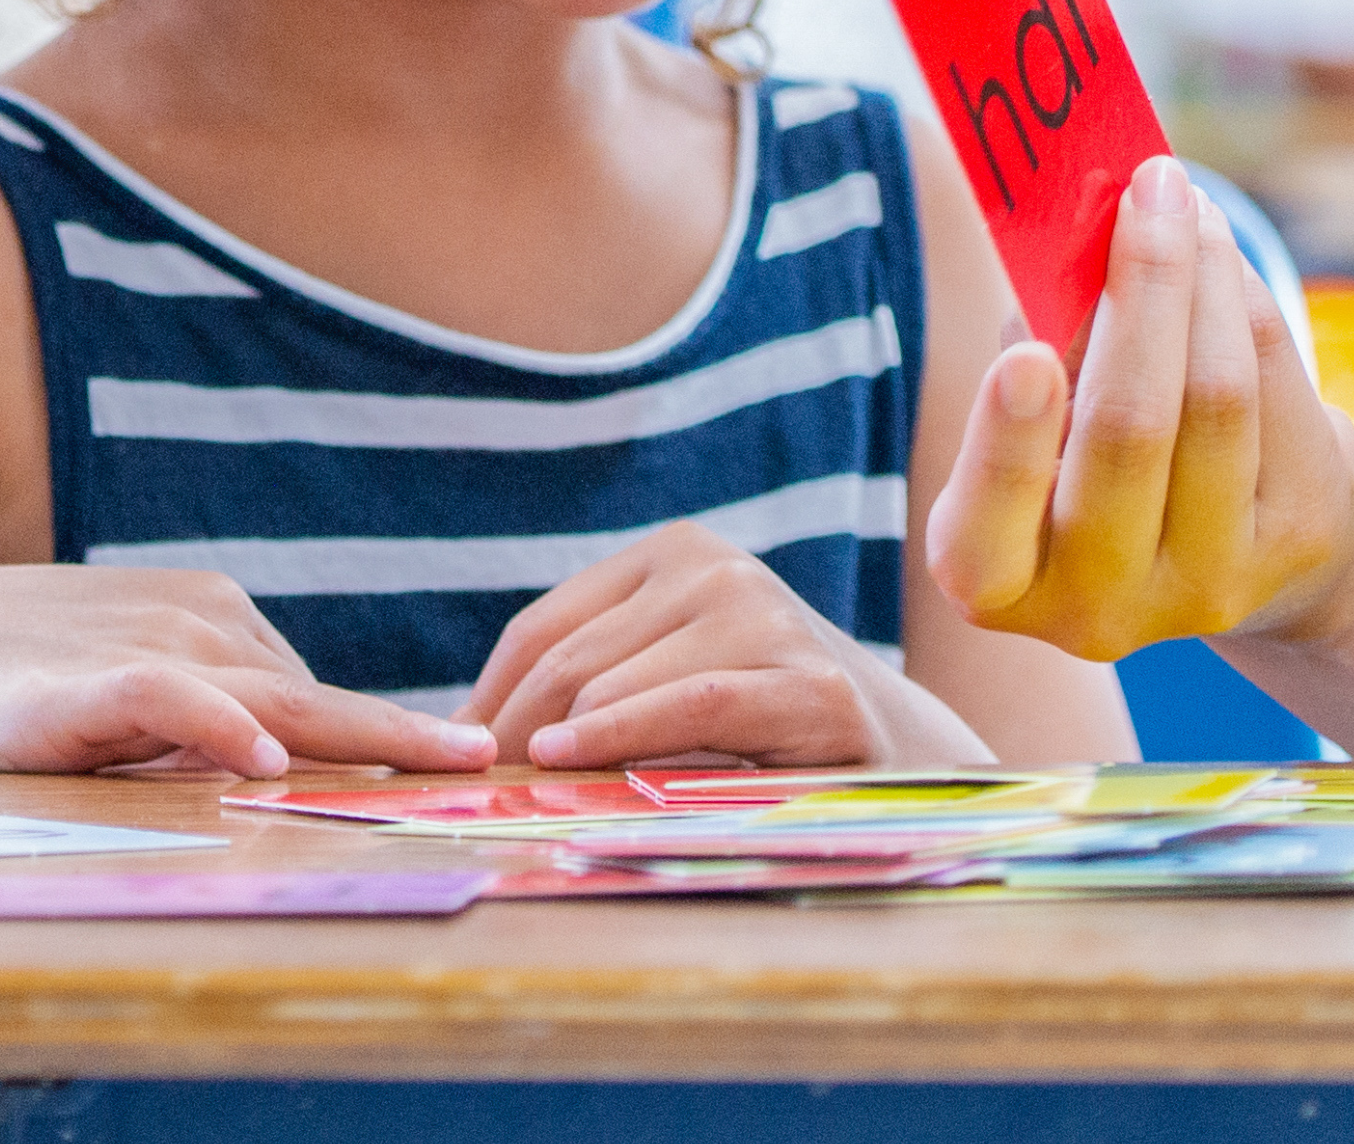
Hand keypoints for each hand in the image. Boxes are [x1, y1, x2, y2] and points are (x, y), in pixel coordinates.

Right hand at [0, 567, 497, 780]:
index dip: (401, 739)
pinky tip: (258, 753)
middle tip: (498, 766)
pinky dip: (208, 721)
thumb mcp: (133, 699)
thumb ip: (210, 724)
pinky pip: (156, 698)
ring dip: (349, 731)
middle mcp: (196, 626)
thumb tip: (296, 770)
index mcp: (218, 625)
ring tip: (438, 763)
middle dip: (409, 736)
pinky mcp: (70, 689)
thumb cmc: (16, 688)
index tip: (482, 773)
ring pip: (264, 694)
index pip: (327, 695)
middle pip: (322, 694)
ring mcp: (138, 650)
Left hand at [466, 526, 972, 768]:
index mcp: (676, 553)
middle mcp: (717, 568)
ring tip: (516, 800)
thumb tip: (454, 736)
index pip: (542, 630)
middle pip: (566, 662)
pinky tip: (567, 762)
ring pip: (612, 684)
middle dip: (509, 735)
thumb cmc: (762, 728)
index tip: (451, 764)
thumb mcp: (670, 680)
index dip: (488, 701)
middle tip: (474, 799)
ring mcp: (765, 617)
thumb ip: (590, 687)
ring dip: (552, 750)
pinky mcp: (808, 682)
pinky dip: (621, 735)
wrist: (903, 756)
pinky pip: (689, 707)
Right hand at [919, 156, 1353, 659]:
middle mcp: (1098, 607)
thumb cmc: (1097, 456)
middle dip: (1141, 289)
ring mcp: (1207, 586)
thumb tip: (1086, 226)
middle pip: (1128, 432)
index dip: (1006, 448)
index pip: (986, 535)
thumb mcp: (1043, 420)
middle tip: (1144, 188)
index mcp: (1000, 583)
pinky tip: (1218, 251)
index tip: (1028, 358)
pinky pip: (1276, 390)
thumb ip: (1043, 341)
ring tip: (1182, 202)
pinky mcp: (1297, 542)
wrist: (1241, 546)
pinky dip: (1245, 299)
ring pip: (1214, 399)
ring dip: (1201, 275)